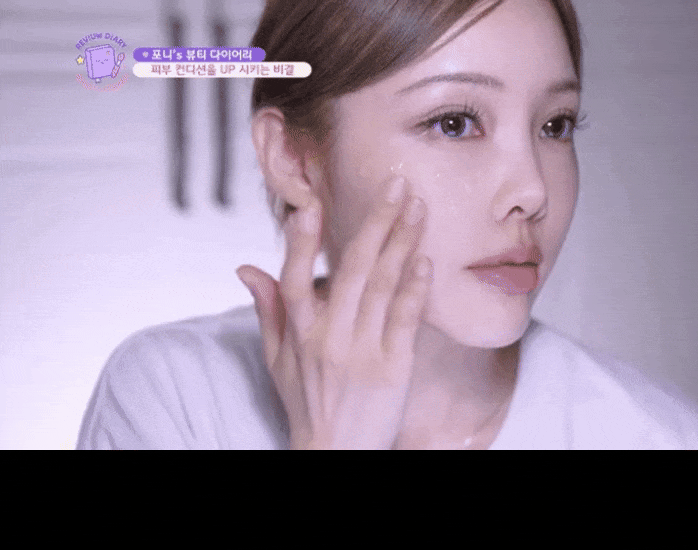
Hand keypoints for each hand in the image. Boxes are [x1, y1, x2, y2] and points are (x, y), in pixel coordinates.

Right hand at [236, 175, 431, 448]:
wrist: (336, 454)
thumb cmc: (307, 402)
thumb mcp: (277, 359)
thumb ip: (267, 309)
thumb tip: (245, 267)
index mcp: (297, 332)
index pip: (295, 277)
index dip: (303, 240)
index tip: (315, 204)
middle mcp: (328, 338)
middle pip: (352, 269)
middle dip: (377, 222)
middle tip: (398, 185)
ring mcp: (362, 353)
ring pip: (382, 287)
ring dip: (403, 243)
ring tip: (419, 208)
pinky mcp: (393, 369)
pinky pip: (405, 321)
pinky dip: (415, 289)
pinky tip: (426, 260)